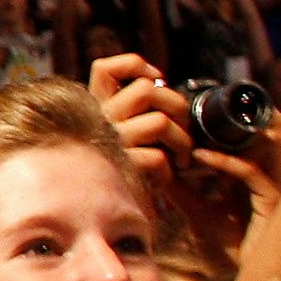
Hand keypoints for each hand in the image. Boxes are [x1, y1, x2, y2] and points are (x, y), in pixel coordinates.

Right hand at [87, 53, 191, 192]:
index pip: (105, 68)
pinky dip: (169, 171)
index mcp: (97, 109)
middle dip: (177, 105)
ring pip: (159, 122)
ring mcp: (110, 143)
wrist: (102, 215)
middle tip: (183, 126)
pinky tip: (166, 179)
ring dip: (182, 141)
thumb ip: (132, 112)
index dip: (135, 65)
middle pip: (147, 90)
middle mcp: (99, 121)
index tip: (156, 78)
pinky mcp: (122, 168)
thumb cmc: (121, 172)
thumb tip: (159, 84)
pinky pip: (157, 158)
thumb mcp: (120, 136)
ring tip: (183, 157)